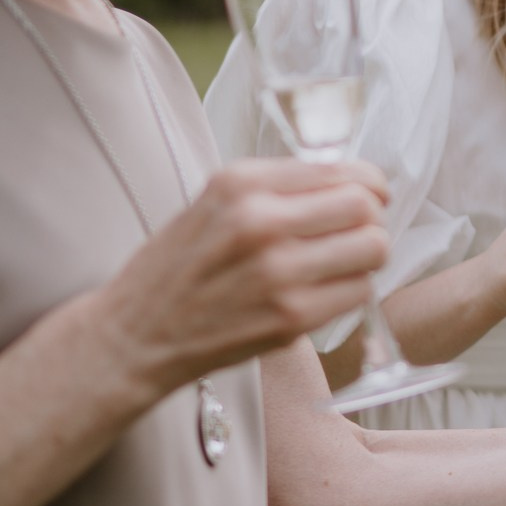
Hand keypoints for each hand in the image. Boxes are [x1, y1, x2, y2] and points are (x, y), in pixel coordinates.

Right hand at [89, 159, 390, 397]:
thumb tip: (352, 181)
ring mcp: (277, 272)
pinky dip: (351, 291)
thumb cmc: (177, 268)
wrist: (133, 335)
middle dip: (370, 219)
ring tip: (341, 264)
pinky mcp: (289, 318)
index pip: (340, 170)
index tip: (371, 195)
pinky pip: (358, 292)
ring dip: (366, 257)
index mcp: (240, 183)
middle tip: (357, 233)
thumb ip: (278, 188)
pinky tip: (323, 292)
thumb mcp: (215, 204)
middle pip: (363, 206)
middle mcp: (259, 221)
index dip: (368, 184)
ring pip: (373, 249)